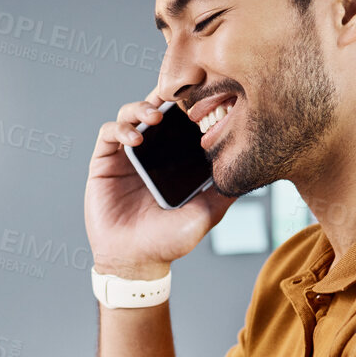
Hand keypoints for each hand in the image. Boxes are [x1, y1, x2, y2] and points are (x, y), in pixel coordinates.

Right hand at [84, 93, 235, 279]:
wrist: (135, 261)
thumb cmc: (169, 241)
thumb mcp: (207, 213)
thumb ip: (225, 191)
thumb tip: (251, 170)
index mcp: (173, 160)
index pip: (180, 121)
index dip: (189, 104)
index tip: (201, 96)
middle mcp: (150, 153)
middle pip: (155, 109)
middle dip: (165, 96)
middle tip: (177, 95)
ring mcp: (126, 155)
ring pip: (130, 113)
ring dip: (141, 107)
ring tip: (154, 117)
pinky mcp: (104, 162)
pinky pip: (108, 132)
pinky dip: (121, 128)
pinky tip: (135, 139)